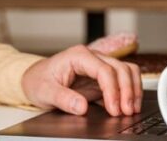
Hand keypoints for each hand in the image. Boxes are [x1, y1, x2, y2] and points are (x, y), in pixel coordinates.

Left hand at [20, 44, 141, 116]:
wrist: (34, 79)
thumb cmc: (38, 81)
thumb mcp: (45, 91)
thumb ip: (63, 99)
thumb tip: (81, 107)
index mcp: (78, 56)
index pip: (104, 69)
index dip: (113, 90)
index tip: (114, 108)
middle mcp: (92, 57)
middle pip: (120, 68)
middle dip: (127, 91)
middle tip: (126, 112)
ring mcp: (98, 66)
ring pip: (126, 71)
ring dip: (132, 89)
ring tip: (131, 109)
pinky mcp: (101, 77)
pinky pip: (122, 80)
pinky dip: (129, 91)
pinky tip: (128, 106)